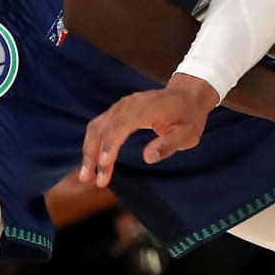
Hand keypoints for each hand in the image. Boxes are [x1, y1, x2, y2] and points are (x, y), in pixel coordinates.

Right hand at [80, 74, 217, 186]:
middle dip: (93, 153)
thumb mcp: (187, 134)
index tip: (104, 164)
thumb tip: (148, 157)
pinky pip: (100, 126)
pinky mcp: (118, 111)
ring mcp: (121, 107)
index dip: (110, 144)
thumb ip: (168, 145)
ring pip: (96, 127)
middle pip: (102, 127)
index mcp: (145, 109)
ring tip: (86, 175)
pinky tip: (92, 161)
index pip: (120, 126)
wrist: (187, 95)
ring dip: (89, 151)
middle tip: (89, 179)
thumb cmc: (188, 116)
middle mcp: (128, 105)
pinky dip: (93, 144)